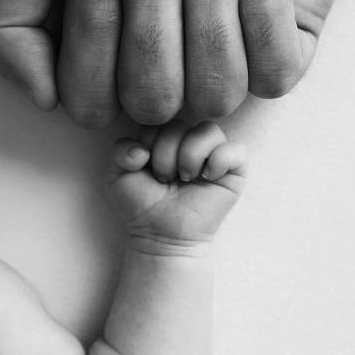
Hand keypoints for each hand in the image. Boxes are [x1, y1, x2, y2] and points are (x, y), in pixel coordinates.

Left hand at [105, 120, 246, 247]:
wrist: (160, 235)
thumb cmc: (142, 205)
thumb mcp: (118, 176)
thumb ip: (120, 151)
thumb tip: (142, 149)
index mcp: (165, 136)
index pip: (159, 120)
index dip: (149, 143)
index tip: (147, 168)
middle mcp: (190, 140)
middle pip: (180, 124)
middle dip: (166, 154)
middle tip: (165, 179)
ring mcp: (214, 153)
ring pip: (208, 130)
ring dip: (190, 156)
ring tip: (185, 178)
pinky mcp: (235, 170)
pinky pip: (236, 149)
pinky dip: (219, 161)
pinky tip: (207, 178)